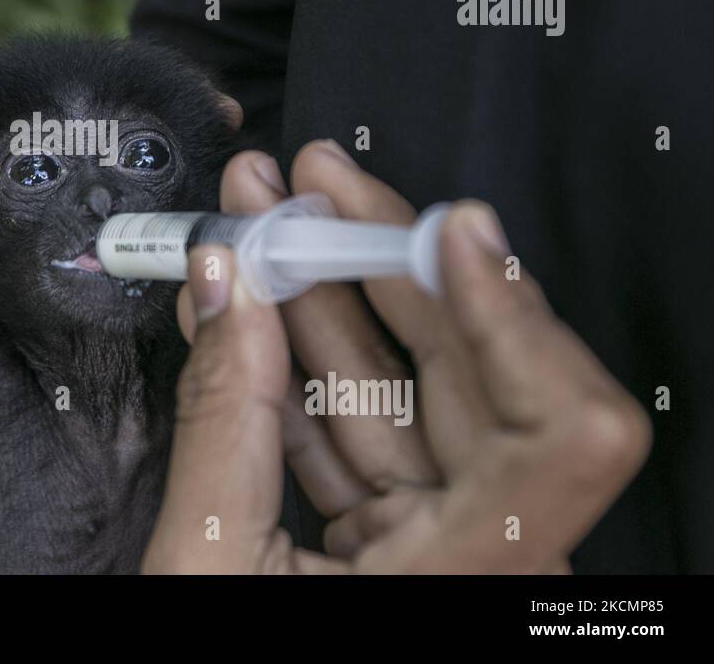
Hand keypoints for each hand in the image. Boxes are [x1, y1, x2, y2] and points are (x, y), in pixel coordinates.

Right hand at [143, 143, 651, 572]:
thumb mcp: (202, 565)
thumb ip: (221, 419)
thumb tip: (223, 283)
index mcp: (467, 582)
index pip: (566, 435)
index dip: (517, 316)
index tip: (446, 225)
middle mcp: (483, 556)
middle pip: (478, 377)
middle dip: (385, 261)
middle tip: (313, 186)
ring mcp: (442, 542)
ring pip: (411, 390)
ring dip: (330, 297)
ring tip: (263, 219)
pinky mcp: (397, 534)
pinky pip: (364, 427)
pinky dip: (305, 361)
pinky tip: (253, 300)